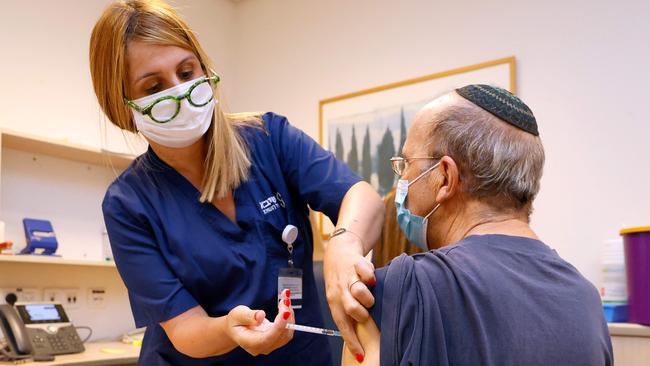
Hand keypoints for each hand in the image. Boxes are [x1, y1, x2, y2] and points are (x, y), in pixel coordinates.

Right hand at [226, 289, 294, 355]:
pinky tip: (286, 305)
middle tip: (285, 298)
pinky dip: (289, 316)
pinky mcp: (277, 340)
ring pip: (287, 332)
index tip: (285, 312)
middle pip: (281, 334)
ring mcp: (271, 345)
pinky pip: (287, 330)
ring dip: (289, 314)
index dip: (279, 326)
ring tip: (285, 298)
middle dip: (286, 315)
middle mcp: (262, 347)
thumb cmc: (235, 322)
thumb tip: (261, 315)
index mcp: (250, 343)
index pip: (268, 338)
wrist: (236, 329)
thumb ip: (248, 316)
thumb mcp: (237, 315)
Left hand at [324, 237, 376, 360]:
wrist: (338, 250)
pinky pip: (366, 271)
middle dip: (361, 314)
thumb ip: (346, 312)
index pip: (342, 324)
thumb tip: (356, 336)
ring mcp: (348, 276)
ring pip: (359, 290)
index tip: (360, 355)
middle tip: (367, 313)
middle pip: (350, 308)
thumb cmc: (340, 279)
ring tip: (370, 295)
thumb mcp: (337, 296)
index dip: (351, 340)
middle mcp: (340, 290)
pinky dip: (370, 276)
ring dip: (367, 296)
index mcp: (334, 301)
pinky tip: (371, 278)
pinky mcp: (357, 262)